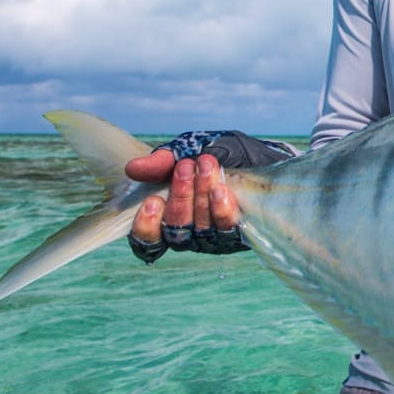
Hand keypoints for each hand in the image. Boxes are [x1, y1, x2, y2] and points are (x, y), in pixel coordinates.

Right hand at [124, 150, 242, 261]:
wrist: (261, 155)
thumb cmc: (219, 155)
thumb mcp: (189, 150)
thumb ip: (162, 161)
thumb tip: (133, 168)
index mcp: (169, 219)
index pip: (148, 243)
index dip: (146, 228)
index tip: (152, 202)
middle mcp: (189, 235)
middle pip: (175, 231)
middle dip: (179, 197)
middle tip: (186, 166)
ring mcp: (214, 238)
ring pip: (199, 230)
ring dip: (200, 197)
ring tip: (206, 168)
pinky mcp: (239, 235)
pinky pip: (226, 230)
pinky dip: (221, 210)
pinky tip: (221, 190)